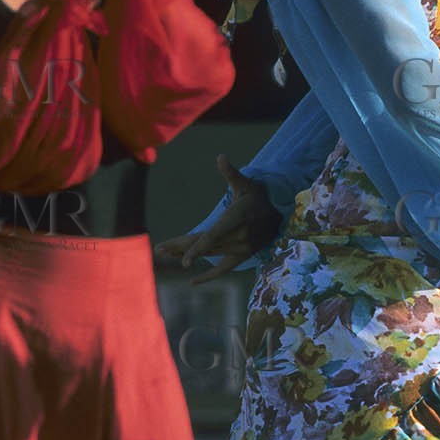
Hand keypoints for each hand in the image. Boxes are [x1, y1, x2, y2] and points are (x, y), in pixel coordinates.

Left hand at [155, 157, 280, 282]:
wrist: (281, 215)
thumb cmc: (259, 197)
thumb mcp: (247, 184)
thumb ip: (232, 173)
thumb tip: (220, 157)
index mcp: (236, 220)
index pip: (213, 237)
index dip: (197, 249)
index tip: (184, 261)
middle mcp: (237, 238)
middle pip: (205, 246)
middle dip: (180, 248)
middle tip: (159, 249)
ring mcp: (240, 250)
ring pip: (209, 254)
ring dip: (187, 254)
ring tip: (165, 253)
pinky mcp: (242, 256)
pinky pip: (223, 269)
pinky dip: (208, 276)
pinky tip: (192, 282)